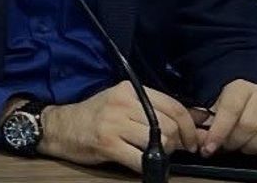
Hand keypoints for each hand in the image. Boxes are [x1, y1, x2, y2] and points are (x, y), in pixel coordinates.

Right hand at [39, 81, 199, 171]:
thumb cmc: (94, 116)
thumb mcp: (122, 103)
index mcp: (128, 90)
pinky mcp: (107, 144)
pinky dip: (147, 166)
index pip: (173, 106)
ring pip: (159, 141)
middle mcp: (122, 103)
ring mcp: (114, 123)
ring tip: (154, 154)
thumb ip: (154, 108)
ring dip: (162, 154)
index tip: (192, 140)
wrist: (60, 127)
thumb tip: (196, 119)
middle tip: (172, 150)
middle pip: (168, 126)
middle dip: (177, 143)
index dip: (190, 127)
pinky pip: (141, 159)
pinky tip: (142, 164)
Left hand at [200, 79, 256, 159]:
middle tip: (229, 147)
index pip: (229, 110)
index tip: (209, 148)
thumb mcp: (221, 108)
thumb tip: (198, 137)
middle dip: (234, 142)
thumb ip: (208, 121)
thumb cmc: (240, 109)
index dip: (218, 132)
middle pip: (248, 125)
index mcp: (242, 87)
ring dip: (253, 148)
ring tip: (246, 148)